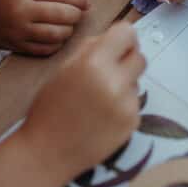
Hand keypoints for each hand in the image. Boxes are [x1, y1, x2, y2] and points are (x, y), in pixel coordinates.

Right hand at [0, 0, 88, 55]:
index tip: (85, 2)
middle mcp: (20, 9)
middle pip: (63, 14)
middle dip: (76, 15)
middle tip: (78, 14)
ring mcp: (18, 30)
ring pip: (57, 34)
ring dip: (69, 30)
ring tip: (68, 26)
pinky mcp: (17, 47)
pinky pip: (47, 49)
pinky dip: (57, 44)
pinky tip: (56, 37)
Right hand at [19, 22, 144, 175]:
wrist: (48, 153)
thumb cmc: (50, 109)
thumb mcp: (63, 69)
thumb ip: (90, 49)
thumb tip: (112, 36)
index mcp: (94, 63)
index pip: (127, 33)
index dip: (122, 37)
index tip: (117, 44)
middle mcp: (115, 82)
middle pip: (140, 56)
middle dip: (127, 60)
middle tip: (109, 69)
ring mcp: (127, 104)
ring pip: (137, 81)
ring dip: (124, 83)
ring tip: (98, 98)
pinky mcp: (133, 122)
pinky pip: (134, 102)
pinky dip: (122, 104)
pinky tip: (102, 114)